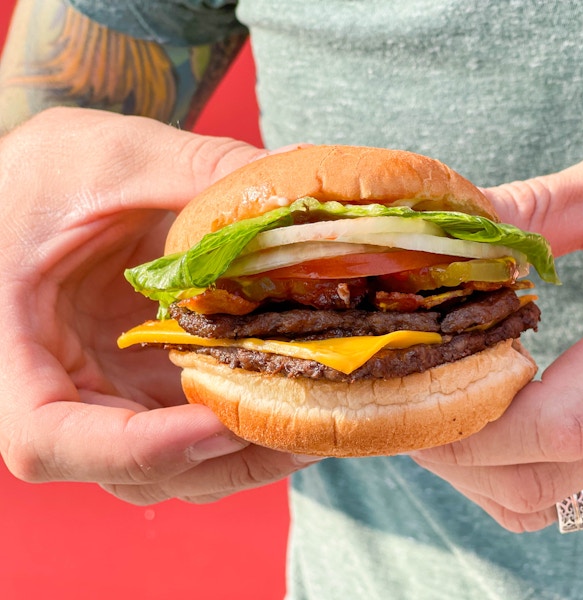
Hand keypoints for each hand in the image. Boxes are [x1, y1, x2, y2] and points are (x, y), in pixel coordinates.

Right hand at [0, 108, 318, 504]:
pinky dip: (244, 428)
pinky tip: (296, 393)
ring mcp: (106, 397)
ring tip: (315, 421)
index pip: (49, 439)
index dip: (139, 447)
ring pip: (172, 467)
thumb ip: (195, 169)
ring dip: (244, 456)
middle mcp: (56, 392)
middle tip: (304, 430)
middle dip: (221, 459)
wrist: (41, 184)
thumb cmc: (48, 171)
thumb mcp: (112, 156)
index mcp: (10, 351)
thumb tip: (292, 172)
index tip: (219, 422)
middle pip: (131, 471)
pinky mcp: (144, 388)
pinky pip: (193, 434)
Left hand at [411, 150, 582, 531]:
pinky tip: (490, 435)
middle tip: (406, 412)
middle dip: (456, 460)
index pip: (566, 419)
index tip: (419, 398)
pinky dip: (514, 481)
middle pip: (546, 478)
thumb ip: (540, 207)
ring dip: (476, 478)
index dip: (478, 429)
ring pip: (553, 505)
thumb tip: (455, 230)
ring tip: (438, 423)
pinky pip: (576, 500)